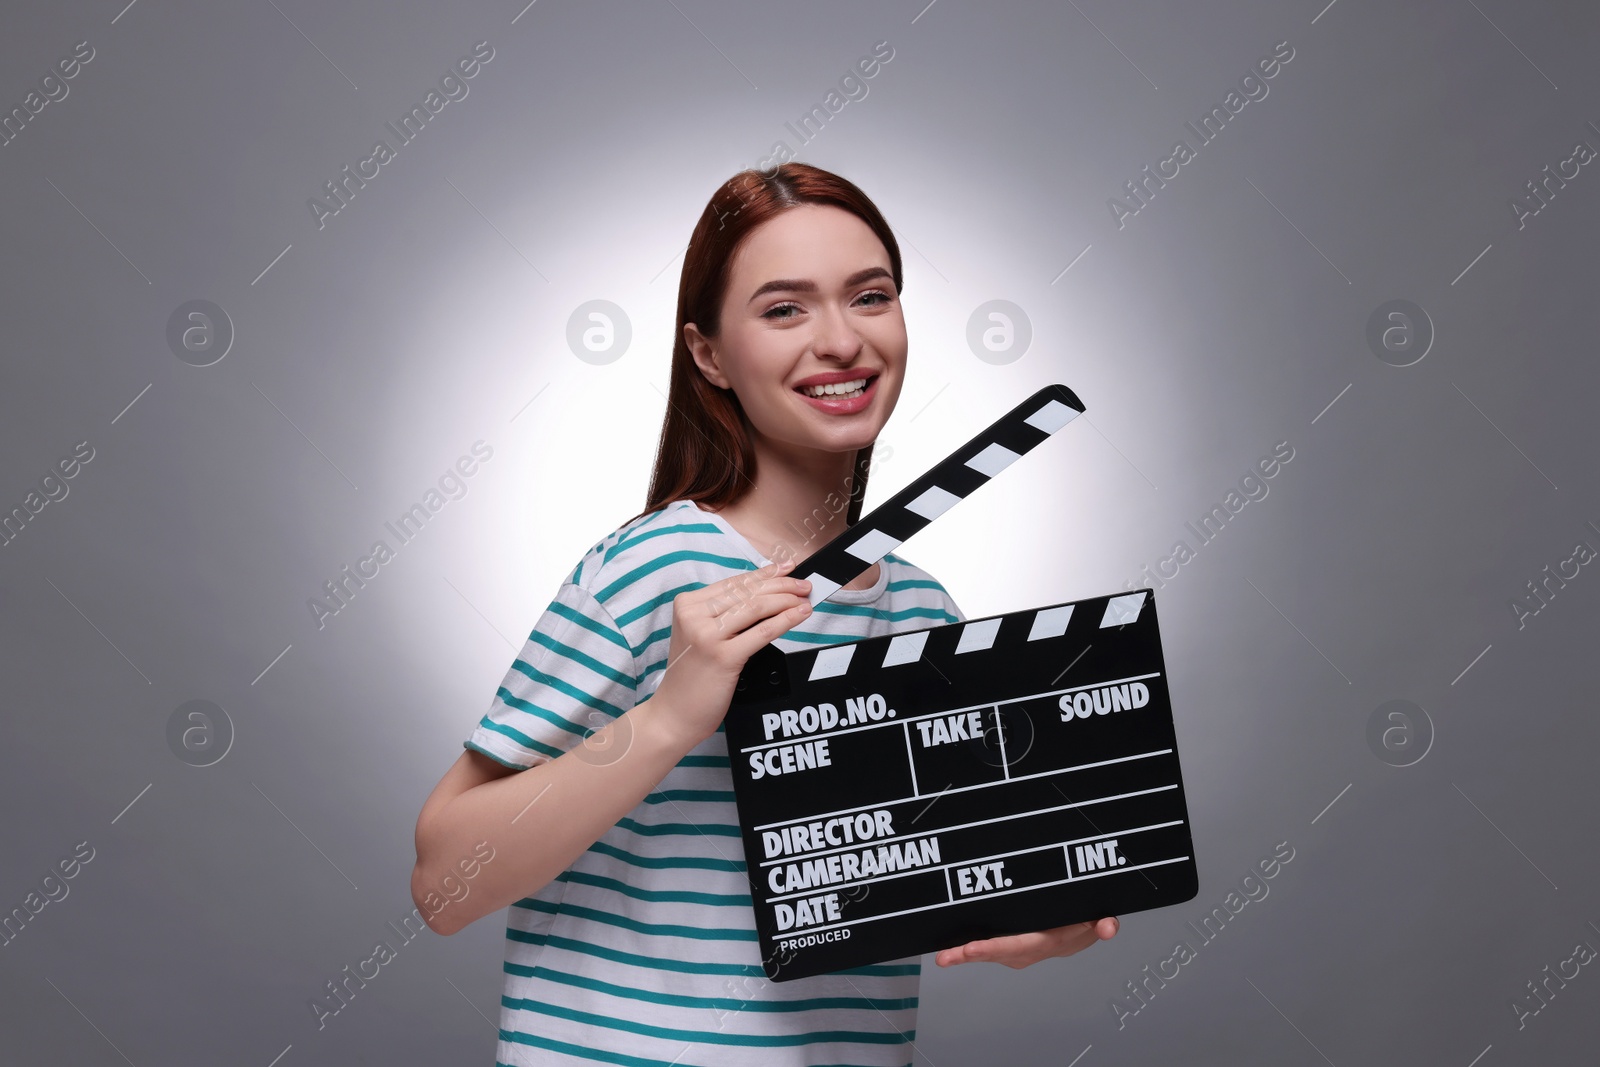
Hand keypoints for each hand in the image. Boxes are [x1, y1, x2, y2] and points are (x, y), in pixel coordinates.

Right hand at [650, 556, 813, 746]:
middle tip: (804, 584)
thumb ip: (722, 613)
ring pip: (757, 607)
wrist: (674, 712)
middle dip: (782, 585)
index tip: (787, 568)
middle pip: (748, 591)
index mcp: (687, 604)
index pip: (735, 582)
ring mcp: (706, 635)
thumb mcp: (699, 634)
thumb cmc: (692, 675)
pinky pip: (762, 631)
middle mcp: (694, 615)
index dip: (765, 574)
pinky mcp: (723, 656)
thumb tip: (764, 591)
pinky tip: (800, 614)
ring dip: (787, 600)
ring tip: (804, 598)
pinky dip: (786, 620)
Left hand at [934, 916, 1118, 969]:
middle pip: (995, 952)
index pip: (1017, 945)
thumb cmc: (1083, 923)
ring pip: (986, 952)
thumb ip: (1103, 923)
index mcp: (1045, 942)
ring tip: (942, 956)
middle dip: (969, 955)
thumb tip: (1108, 927)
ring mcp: (1015, 948)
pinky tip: (947, 948)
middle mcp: (1027, 949)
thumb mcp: (1096, 920)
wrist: (1081, 931)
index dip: (994, 948)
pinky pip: (984, 946)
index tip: (971, 948)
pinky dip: (965, 950)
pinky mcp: (1007, 943)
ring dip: (962, 955)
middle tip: (946, 956)